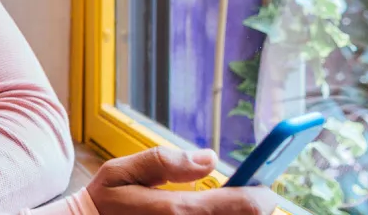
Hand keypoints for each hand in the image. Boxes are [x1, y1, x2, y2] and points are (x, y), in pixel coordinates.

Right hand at [87, 147, 280, 214]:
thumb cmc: (104, 202)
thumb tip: (210, 158)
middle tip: (240, 197)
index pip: (246, 206)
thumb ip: (163, 161)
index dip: (263, 194)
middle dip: (249, 208)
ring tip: (221, 207)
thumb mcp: (120, 171)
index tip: (262, 186)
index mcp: (176, 210)